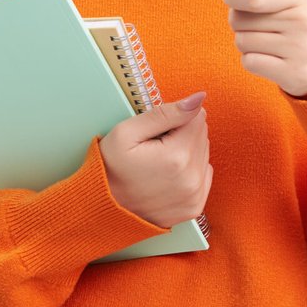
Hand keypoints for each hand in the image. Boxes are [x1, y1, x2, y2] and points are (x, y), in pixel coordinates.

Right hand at [99, 92, 212, 227]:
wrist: (103, 208)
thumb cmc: (110, 168)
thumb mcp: (127, 132)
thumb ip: (166, 113)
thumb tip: (199, 98)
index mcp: (177, 156)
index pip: (197, 117)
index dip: (174, 119)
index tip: (155, 133)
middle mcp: (191, 178)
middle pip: (201, 135)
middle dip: (181, 134)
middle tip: (154, 147)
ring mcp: (194, 196)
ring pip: (204, 154)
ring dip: (186, 152)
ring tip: (158, 162)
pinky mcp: (194, 207)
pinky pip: (203, 174)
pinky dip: (189, 171)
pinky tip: (167, 175)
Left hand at [221, 0, 306, 98]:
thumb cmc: (296, 19)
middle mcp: (304, 20)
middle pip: (239, 19)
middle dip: (240, 21)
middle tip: (257, 23)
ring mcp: (302, 49)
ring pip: (242, 42)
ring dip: (247, 42)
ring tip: (267, 41)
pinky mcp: (295, 73)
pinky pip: (249, 62)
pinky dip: (252, 60)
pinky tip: (270, 57)